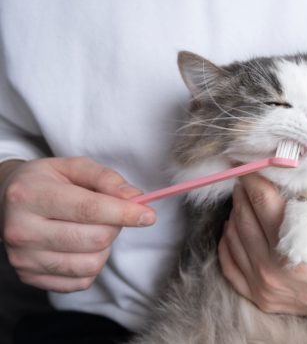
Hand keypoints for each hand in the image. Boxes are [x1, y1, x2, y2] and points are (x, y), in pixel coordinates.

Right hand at [0, 157, 155, 292]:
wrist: (6, 201)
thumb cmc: (46, 182)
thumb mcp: (73, 167)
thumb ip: (106, 178)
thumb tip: (135, 198)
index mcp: (30, 195)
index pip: (88, 209)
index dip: (124, 213)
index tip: (149, 215)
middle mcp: (21, 230)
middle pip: (94, 239)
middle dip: (115, 226)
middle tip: (112, 215)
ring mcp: (23, 258)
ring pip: (90, 264)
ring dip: (105, 248)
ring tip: (93, 229)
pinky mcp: (29, 278)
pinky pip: (81, 281)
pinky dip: (92, 265)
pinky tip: (82, 246)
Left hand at [218, 174, 306, 318]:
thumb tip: (306, 162)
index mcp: (298, 247)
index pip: (262, 200)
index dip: (254, 176)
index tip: (253, 163)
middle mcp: (274, 270)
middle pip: (243, 216)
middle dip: (244, 191)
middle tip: (249, 176)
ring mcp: (264, 287)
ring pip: (233, 237)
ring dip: (236, 212)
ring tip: (246, 197)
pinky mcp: (261, 297)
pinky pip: (229, 264)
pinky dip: (228, 241)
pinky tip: (236, 227)